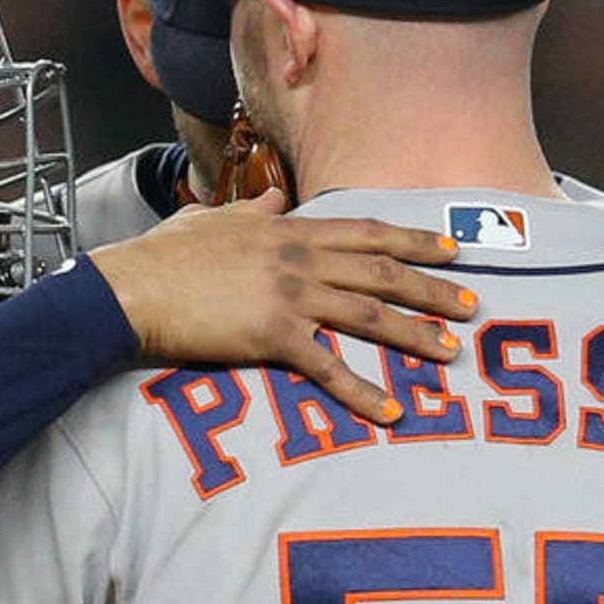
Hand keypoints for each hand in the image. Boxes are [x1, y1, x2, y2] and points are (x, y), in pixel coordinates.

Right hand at [87, 188, 476, 425]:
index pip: (365, 232)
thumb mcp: (213, 220)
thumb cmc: (164, 257)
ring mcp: (288, 295)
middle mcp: (297, 258)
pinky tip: (391, 411)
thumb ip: (254, 208)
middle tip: (472, 303)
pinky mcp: (272, 335)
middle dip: (432, 287)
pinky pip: (328, 367)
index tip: (450, 250)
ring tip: (452, 352)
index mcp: (287, 230)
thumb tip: (279, 193)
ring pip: (369, 314)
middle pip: (380, 272)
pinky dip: (362, 392)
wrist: (130, 289)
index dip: (412, 241)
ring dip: (416, 334)